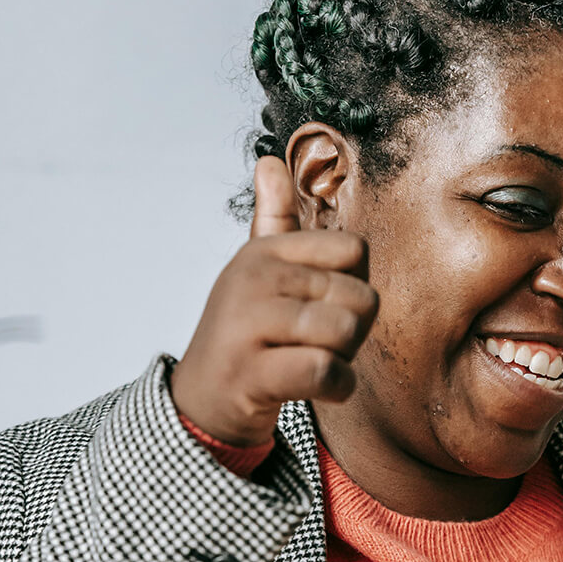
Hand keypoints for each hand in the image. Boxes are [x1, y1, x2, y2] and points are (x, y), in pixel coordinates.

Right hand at [170, 156, 377, 445]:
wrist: (203, 401)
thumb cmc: (248, 332)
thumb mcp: (260, 270)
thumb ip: (274, 218)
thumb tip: (268, 160)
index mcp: (265, 250)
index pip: (355, 249)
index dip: (355, 285)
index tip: (324, 305)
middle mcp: (253, 277)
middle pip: (360, 296)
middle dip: (354, 332)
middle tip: (315, 343)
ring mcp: (247, 324)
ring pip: (345, 331)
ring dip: (345, 360)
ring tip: (313, 362)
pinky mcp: (250, 373)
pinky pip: (325, 370)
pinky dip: (339, 387)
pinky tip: (323, 389)